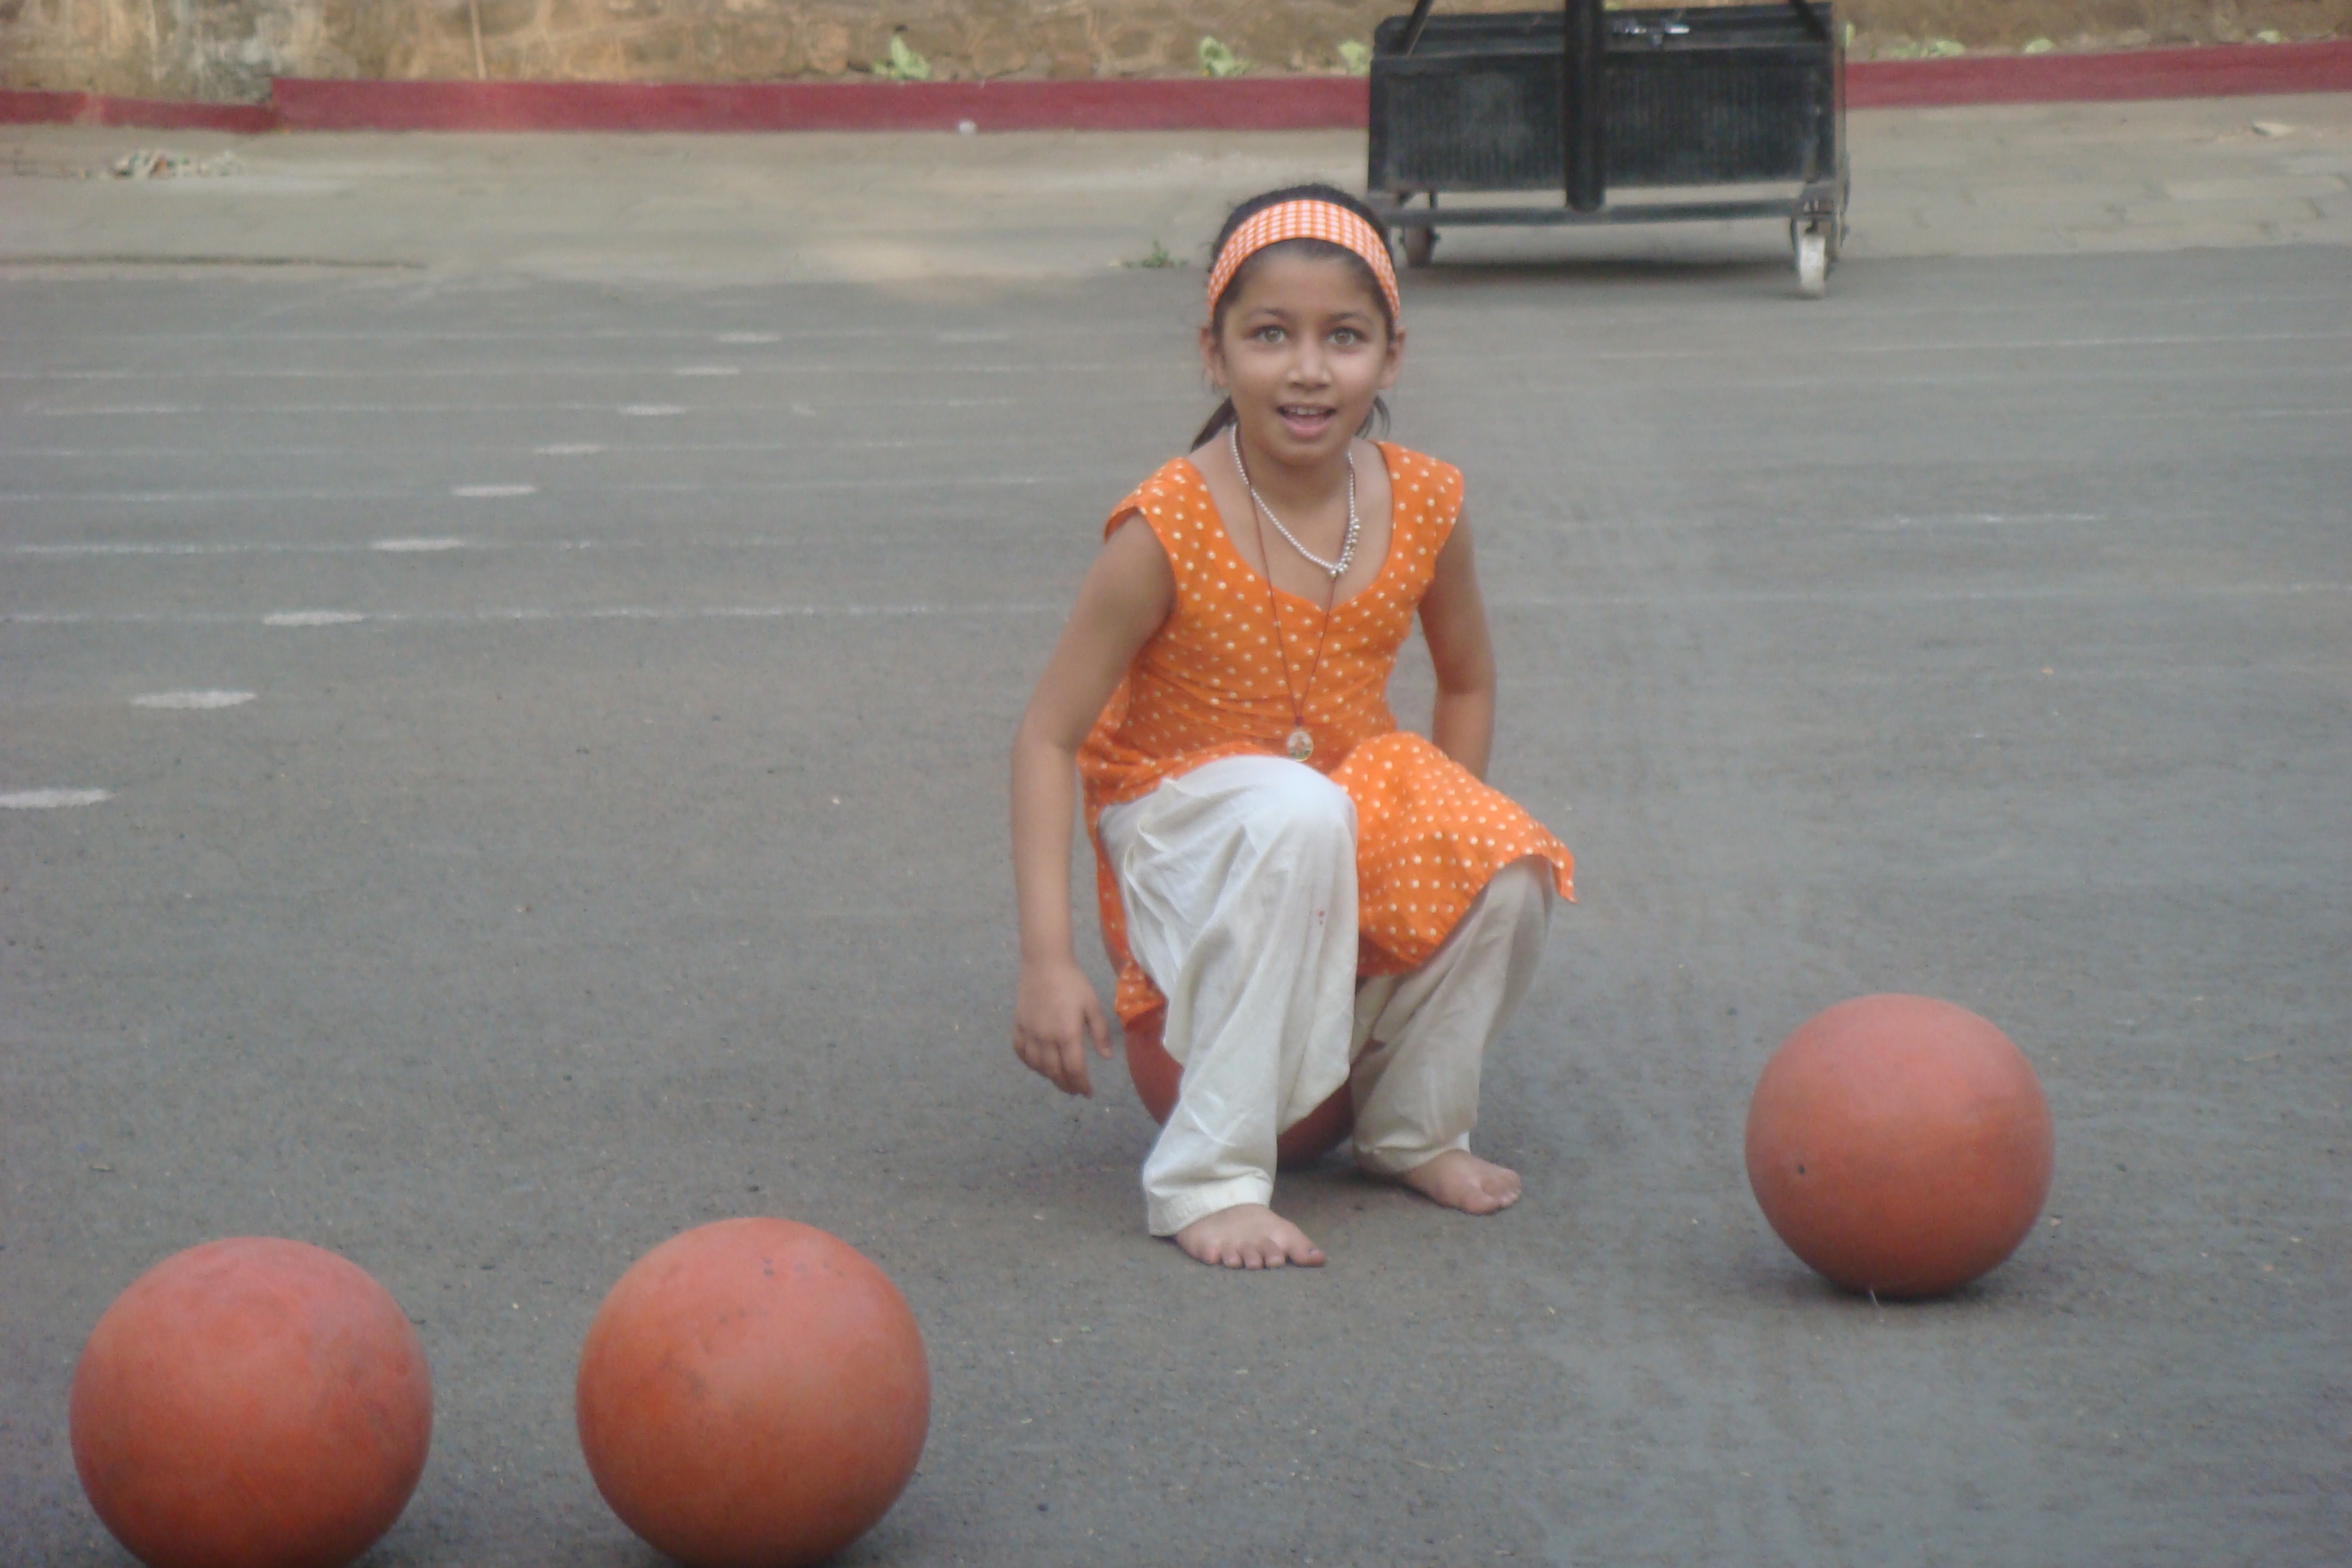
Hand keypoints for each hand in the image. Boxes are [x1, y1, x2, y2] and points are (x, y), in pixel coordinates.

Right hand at [1013, 954, 1111, 1096]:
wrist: (1045, 964)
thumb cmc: (1073, 983)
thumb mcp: (1092, 1005)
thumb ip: (1099, 1032)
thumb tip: (1105, 1057)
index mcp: (1067, 1034)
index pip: (1074, 1069)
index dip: (1081, 1085)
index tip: (1087, 1093)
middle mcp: (1046, 1038)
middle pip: (1055, 1072)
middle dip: (1066, 1085)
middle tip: (1074, 1090)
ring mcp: (1030, 1033)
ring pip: (1037, 1066)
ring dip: (1049, 1077)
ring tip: (1059, 1079)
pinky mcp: (1018, 1026)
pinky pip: (1020, 1052)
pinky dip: (1029, 1063)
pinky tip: (1037, 1064)